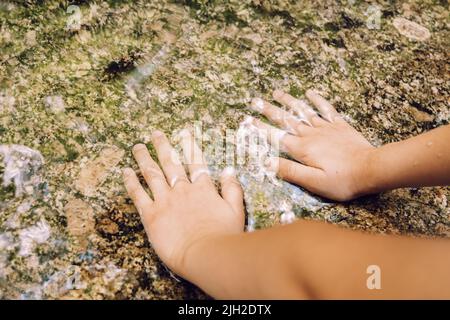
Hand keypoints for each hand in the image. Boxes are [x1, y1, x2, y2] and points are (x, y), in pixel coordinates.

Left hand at [123, 130, 244, 276]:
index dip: (189, 145)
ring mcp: (165, 200)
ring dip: (143, 158)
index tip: (183, 132)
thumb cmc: (223, 235)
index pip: (195, 161)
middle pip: (170, 162)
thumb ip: (232, 189)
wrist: (205, 254)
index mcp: (202, 188)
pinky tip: (125, 171)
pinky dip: (131, 182)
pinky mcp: (151, 214)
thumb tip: (228, 170)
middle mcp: (182, 189)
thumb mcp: (236, 210)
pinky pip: (138, 195)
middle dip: (162, 146)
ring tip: (137, 147)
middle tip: (155, 134)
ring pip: (152, 174)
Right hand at [249, 89, 375, 200]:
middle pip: (286, 120)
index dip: (260, 128)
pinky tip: (310, 93)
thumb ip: (290, 171)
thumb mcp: (313, 182)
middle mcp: (311, 135)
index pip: (276, 136)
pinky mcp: (339, 126)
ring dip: (289, 101)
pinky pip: (326, 109)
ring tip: (277, 92)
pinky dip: (317, 100)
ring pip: (303, 111)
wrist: (371, 169)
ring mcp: (325, 128)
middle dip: (269, 110)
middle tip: (255, 101)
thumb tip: (266, 162)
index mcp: (302, 149)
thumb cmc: (342, 180)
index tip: (247, 120)